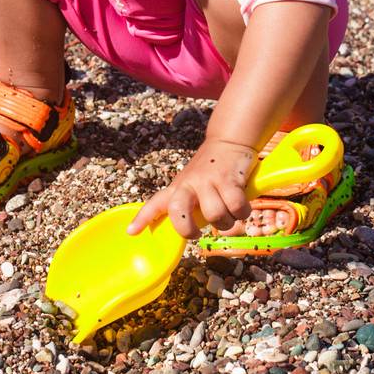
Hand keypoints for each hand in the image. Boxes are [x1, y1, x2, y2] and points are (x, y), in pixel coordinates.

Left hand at [127, 137, 256, 239]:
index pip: (156, 202)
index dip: (143, 218)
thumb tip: (191, 229)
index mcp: (178, 187)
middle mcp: (189, 184)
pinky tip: (241, 206)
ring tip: (229, 215)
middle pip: (178, 212)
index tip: (132, 232)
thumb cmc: (210, 169)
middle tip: (197, 233)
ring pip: (215, 215)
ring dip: (226, 222)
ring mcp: (208, 181)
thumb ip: (188, 203)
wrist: (229, 140)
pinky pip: (236, 207)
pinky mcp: (229, 179)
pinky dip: (242, 212)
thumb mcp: (192, 183)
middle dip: (187, 230)